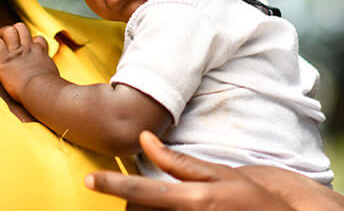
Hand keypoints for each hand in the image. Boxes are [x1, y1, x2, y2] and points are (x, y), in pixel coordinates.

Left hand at [0, 22, 58, 101]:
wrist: (40, 91)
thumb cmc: (48, 90)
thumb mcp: (54, 77)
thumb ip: (50, 75)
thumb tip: (54, 83)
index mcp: (40, 54)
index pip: (37, 39)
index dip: (30, 42)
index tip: (25, 51)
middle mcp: (28, 49)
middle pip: (20, 27)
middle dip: (11, 31)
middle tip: (6, 43)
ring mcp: (16, 52)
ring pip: (8, 30)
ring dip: (0, 35)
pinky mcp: (5, 59)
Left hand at [85, 130, 295, 210]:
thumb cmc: (253, 198)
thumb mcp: (219, 174)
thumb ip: (178, 162)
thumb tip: (144, 139)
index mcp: (194, 200)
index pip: (143, 192)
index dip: (112, 185)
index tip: (89, 179)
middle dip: (133, 202)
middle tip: (147, 194)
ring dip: (145, 210)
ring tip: (165, 204)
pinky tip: (169, 210)